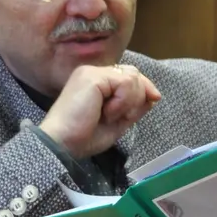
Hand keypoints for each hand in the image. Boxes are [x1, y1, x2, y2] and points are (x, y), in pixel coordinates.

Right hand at [40, 63, 160, 157]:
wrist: (63, 143)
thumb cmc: (85, 137)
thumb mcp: (118, 122)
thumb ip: (135, 107)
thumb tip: (154, 95)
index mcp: (97, 82)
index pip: (130, 76)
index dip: (144, 88)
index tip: (152, 101)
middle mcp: (94, 73)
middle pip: (134, 73)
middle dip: (138, 96)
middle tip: (122, 116)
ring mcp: (92, 72)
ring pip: (132, 78)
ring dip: (128, 102)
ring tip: (108, 115)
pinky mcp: (92, 76)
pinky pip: (125, 83)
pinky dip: (122, 102)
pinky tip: (106, 112)